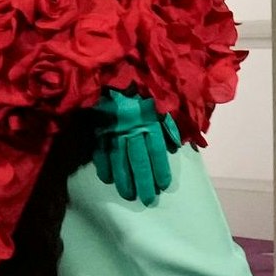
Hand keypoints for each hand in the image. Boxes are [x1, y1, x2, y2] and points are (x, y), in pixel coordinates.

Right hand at [89, 89, 178, 205]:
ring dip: (124, 180)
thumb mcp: (159, 101)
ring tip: (129, 195)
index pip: (156, 150)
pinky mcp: (98, 130)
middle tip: (147, 200)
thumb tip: (177, 144)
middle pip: (139, 160)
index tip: (163, 185)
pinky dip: (104, 166)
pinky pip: (100, 152)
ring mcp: (113, 131)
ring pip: (120, 160)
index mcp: (149, 121)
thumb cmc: (138, 90)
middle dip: (144, 182)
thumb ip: (169, 122)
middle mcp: (132, 129)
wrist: (110, 75)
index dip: (160, 168)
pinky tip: (108, 180)